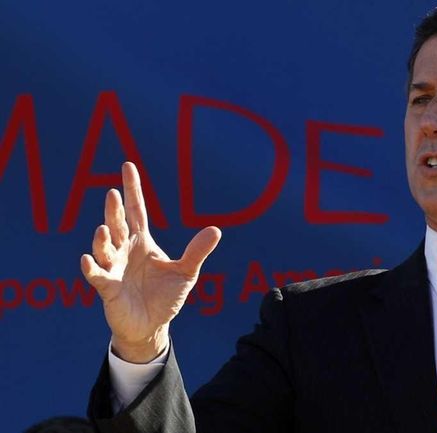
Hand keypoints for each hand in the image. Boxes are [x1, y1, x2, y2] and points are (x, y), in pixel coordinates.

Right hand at [81, 162, 220, 362]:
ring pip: (105, 248)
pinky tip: (89, 259)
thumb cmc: (165, 297)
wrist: (152, 326)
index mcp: (142, 242)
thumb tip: (216, 230)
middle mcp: (125, 251)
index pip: (137, 210)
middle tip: (113, 194)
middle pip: (118, 225)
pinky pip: (97, 275)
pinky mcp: (107, 288)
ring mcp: (114, 268)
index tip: (128, 165)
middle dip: (114, 211)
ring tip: (105, 229)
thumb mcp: (186, 272)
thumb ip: (197, 251)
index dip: (133, 189)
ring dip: (102, 239)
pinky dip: (92, 268)